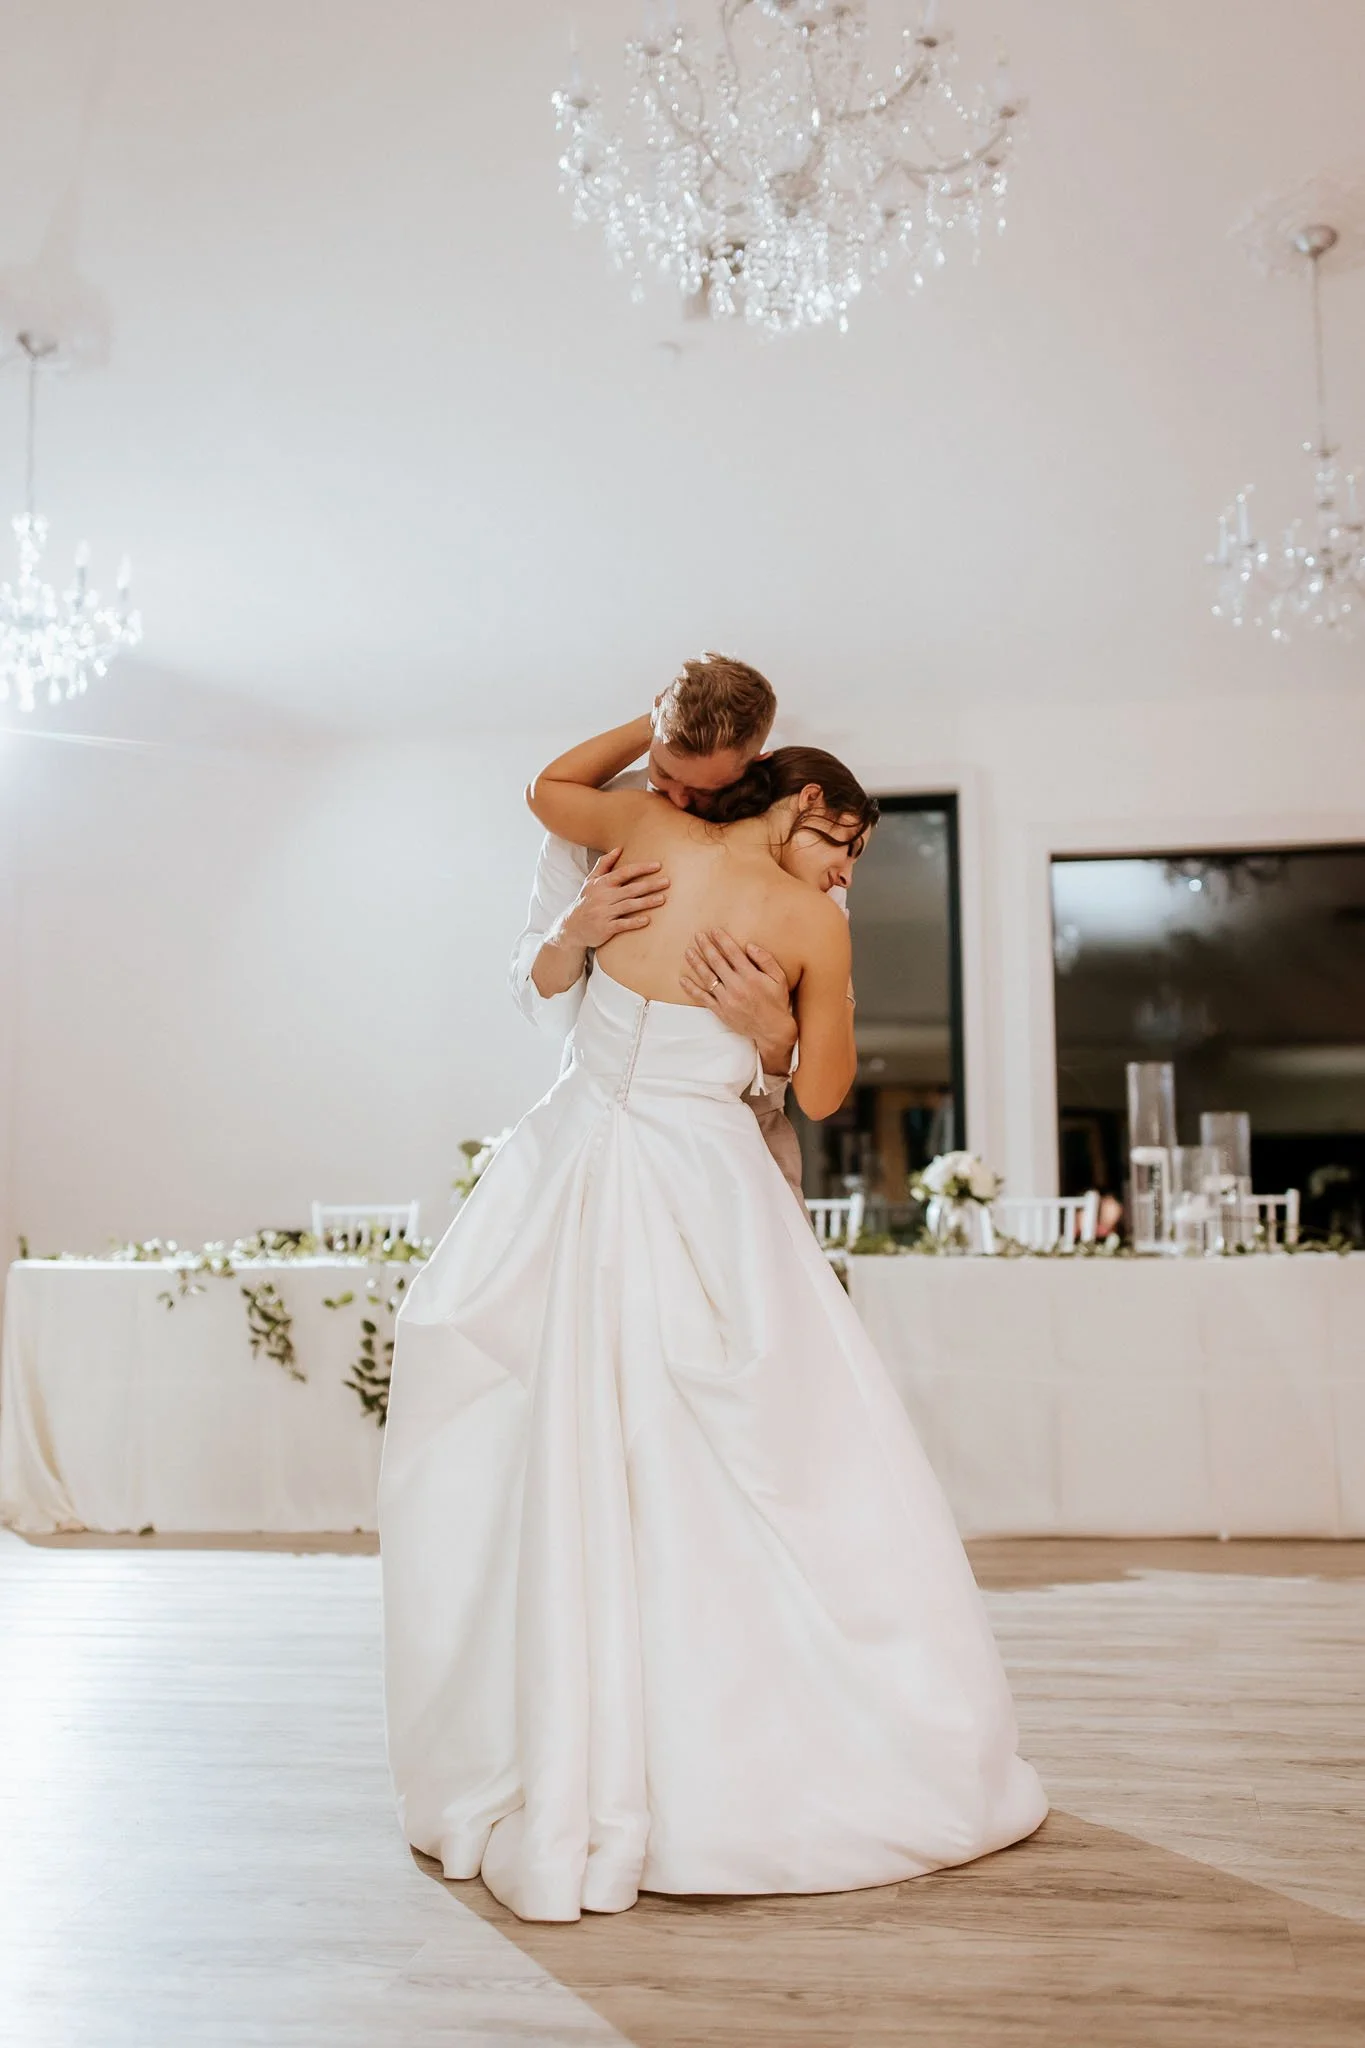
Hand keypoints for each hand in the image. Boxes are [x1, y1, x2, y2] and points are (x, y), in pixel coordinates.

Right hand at [558, 847, 668, 949]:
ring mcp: (604, 912)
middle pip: (631, 888)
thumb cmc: (586, 901)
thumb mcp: (591, 881)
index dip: (641, 868)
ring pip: (629, 905)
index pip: (624, 872)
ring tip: (663, 899)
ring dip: (646, 902)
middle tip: (667, 882)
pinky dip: (634, 922)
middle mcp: (603, 896)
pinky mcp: (605, 928)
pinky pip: (622, 924)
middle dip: (650, 885)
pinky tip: (647, 920)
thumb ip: (604, 864)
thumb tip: (618, 848)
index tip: (658, 866)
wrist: (571, 927)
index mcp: (602, 883)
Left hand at [680, 929, 796, 1073]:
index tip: (714, 930)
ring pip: (707, 977)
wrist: (772, 1030)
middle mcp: (737, 986)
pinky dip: (692, 989)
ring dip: (696, 963)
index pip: (733, 953)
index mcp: (751, 976)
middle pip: (717, 962)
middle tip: (698, 936)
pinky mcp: (720, 1011)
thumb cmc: (777, 1001)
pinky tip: (683, 979)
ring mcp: (727, 999)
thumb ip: (765, 960)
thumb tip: (749, 946)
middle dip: (706, 947)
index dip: (722, 940)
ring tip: (688, 951)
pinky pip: (703, 998)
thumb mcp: (779, 978)